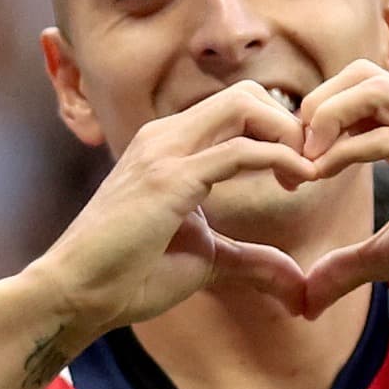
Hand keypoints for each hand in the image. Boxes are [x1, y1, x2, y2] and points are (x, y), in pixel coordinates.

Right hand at [38, 81, 315, 336]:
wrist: (77, 294)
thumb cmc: (130, 275)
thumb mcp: (205, 260)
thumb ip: (251, 260)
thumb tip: (296, 283)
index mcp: (170, 145)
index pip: (237, 107)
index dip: (279, 131)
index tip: (303, 172)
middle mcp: (166, 137)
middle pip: (247, 94)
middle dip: (291, 124)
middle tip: (311, 169)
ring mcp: (165, 152)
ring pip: (245, 105)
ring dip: (290, 134)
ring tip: (308, 174)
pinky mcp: (169, 179)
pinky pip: (238, 150)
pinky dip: (279, 157)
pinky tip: (298, 181)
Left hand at [299, 60, 388, 319]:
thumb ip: (348, 266)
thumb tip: (305, 299)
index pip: (360, 90)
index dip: (316, 118)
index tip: (291, 167)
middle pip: (361, 72)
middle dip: (314, 104)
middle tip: (291, 155)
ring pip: (373, 89)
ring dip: (325, 117)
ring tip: (304, 162)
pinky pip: (387, 138)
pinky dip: (344, 152)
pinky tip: (320, 177)